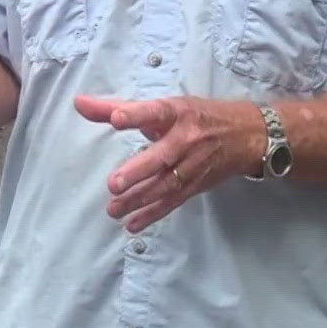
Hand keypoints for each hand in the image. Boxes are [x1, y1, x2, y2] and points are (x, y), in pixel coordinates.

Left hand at [74, 95, 263, 231]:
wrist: (248, 135)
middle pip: (163, 156)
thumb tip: (79, 103)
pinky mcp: (196, 185)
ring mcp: (193, 165)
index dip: (137, 115)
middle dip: (139, 170)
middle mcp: (187, 139)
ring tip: (113, 209)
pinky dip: (153, 214)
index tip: (118, 118)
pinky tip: (132, 224)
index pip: (156, 112)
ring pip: (166, 184)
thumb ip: (118, 107)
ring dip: (140, 199)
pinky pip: (173, 202)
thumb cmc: (197, 116)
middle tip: (114, 184)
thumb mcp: (164, 106)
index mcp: (177, 113)